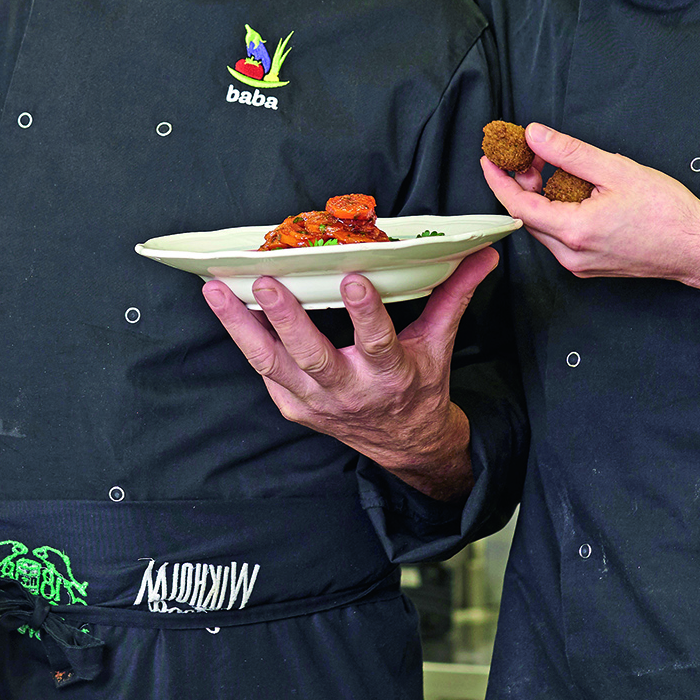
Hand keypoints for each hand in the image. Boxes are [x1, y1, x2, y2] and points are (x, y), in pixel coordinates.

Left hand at [201, 249, 498, 501]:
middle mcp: (350, 392)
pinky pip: (263, 370)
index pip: (378, 342)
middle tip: (267, 280)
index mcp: (391, 375)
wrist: (405, 445)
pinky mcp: (293, 407)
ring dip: (241, 326)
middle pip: (313, 355)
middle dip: (287, 318)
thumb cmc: (420, 385)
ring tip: (217, 290)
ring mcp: (316, 403)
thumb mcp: (439, 343)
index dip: (366, 312)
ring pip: (272, 363)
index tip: (353, 278)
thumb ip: (454, 295)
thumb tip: (482, 254)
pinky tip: (223, 306)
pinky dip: (242, 339)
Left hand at [480, 122, 699, 314]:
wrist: (699, 249)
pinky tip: (572, 190)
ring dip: (541, 196)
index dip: (499, 179)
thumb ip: (569, 153)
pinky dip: (558, 210)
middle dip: (522, 183)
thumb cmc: (669, 213)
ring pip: (544, 226)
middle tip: (529, 154)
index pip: (518, 206)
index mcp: (574, 232)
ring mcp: (580, 264)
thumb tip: (535, 136)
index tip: (490, 158)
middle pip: (528, 216)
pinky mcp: (590, 265)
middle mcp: (571, 254)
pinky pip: (560, 235)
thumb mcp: (616, 170)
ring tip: (552, 167)